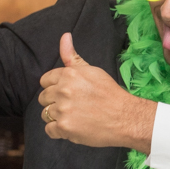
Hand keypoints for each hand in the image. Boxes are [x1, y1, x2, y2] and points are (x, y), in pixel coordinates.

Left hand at [38, 33, 155, 149]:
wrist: (126, 117)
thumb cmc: (110, 94)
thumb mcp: (92, 71)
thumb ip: (72, 56)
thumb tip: (65, 36)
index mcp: (69, 74)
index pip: (45, 81)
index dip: (55, 88)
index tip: (68, 94)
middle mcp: (63, 90)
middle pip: (43, 98)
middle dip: (55, 103)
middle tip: (74, 107)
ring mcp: (63, 110)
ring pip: (45, 114)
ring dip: (57, 118)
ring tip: (75, 118)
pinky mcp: (65, 127)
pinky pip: (50, 130)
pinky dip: (59, 132)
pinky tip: (73, 128)